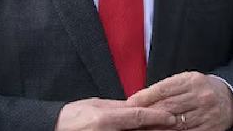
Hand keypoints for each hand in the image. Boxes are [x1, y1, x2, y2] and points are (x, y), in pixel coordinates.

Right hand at [54, 99, 176, 130]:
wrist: (56, 128)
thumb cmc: (74, 115)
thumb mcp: (96, 105)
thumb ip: (118, 107)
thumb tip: (138, 106)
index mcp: (104, 118)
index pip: (137, 117)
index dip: (157, 116)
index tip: (171, 116)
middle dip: (158, 130)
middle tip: (176, 127)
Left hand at [126, 73, 232, 130]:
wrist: (230, 100)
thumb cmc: (202, 89)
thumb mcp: (186, 81)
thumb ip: (166, 88)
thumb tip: (140, 97)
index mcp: (192, 81)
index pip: (164, 89)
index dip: (145, 97)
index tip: (130, 103)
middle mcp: (200, 96)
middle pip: (168, 107)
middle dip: (147, 114)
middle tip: (130, 119)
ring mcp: (205, 114)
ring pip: (175, 124)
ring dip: (155, 127)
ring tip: (140, 128)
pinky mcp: (209, 129)